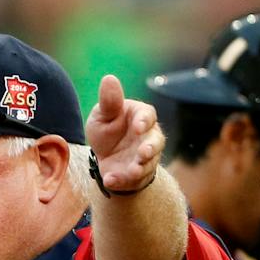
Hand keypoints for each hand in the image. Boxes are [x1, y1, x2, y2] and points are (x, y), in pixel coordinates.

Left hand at [83, 74, 163, 195]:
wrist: (105, 156)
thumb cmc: (107, 129)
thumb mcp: (103, 115)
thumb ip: (109, 102)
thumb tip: (109, 78)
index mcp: (141, 116)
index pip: (148, 115)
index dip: (145, 121)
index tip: (138, 126)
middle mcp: (148, 137)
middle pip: (156, 142)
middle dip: (150, 148)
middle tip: (143, 153)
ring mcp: (145, 158)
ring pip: (149, 163)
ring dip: (140, 168)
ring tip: (131, 171)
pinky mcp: (138, 175)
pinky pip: (133, 180)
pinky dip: (121, 180)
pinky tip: (109, 179)